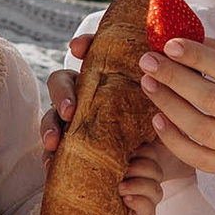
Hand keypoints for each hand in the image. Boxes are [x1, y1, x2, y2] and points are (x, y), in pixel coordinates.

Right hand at [40, 39, 167, 210]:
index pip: (88, 52)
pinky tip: (51, 168)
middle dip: (61, 94)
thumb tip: (166, 55)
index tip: (78, 48)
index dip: (82, 46)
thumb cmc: (160, 116)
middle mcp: (83, 95)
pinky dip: (49, 160)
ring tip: (53, 143)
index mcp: (104, 74)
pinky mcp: (71, 150)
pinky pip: (55, 155)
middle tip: (70, 110)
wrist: (164, 157)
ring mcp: (74, 122)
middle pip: (60, 84)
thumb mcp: (166, 95)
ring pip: (51, 120)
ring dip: (49, 129)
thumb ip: (165, 75)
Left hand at [138, 35, 214, 214]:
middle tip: (148, 61)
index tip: (170, 44)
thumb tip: (190, 38)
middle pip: (213, 101)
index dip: (200, 58)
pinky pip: (197, 158)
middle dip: (175, 78)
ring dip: (169, 105)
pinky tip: (158, 118)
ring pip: (201, 129)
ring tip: (149, 83)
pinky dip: (173, 139)